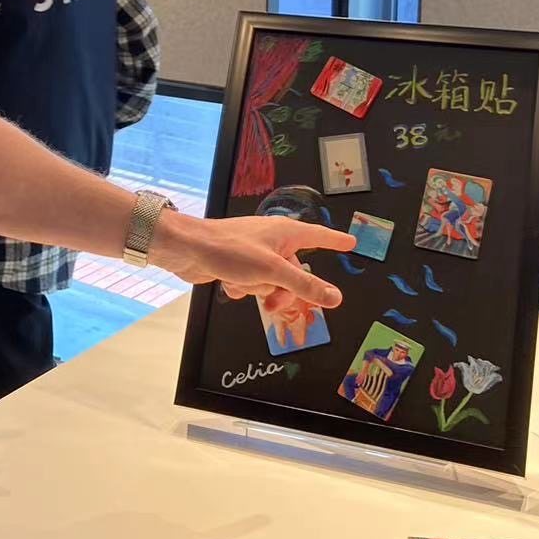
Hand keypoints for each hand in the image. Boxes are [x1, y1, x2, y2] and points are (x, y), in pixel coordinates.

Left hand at [154, 213, 351, 308]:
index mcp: (285, 233)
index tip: (351, 242)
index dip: (336, 240)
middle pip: (294, 272)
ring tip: (243, 285)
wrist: (186, 250)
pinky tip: (229, 283)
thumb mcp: (272, 271)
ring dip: (259, 290)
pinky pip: (252, 283)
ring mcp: (254, 252)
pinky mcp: (237, 264)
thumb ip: (304, 285)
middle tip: (273, 305)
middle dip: (284, 291)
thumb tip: (335, 297)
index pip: (318, 235)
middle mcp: (272, 240)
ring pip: (271, 281)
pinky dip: (242, 287)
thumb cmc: (230, 251)